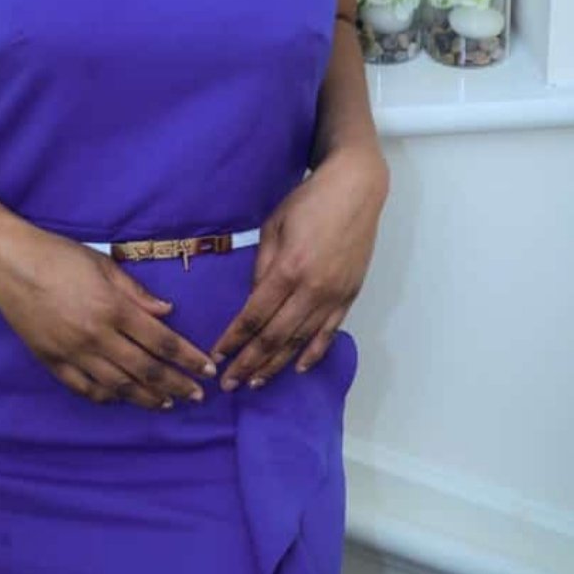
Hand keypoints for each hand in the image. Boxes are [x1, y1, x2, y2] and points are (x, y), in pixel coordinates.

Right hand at [0, 221, 217, 409]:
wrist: (10, 262)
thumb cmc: (59, 255)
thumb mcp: (104, 264)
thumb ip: (137, 293)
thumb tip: (167, 312)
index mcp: (113, 308)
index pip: (161, 342)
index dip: (188, 358)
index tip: (206, 370)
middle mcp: (96, 336)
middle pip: (145, 370)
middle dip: (176, 385)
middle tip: (197, 397)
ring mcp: (72, 353)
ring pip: (117, 386)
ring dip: (146, 398)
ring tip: (166, 404)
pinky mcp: (51, 362)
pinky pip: (84, 388)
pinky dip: (106, 397)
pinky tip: (121, 399)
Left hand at [209, 147, 388, 390]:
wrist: (356, 190)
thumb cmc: (309, 201)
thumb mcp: (273, 226)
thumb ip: (262, 266)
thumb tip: (253, 299)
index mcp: (288, 268)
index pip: (254, 315)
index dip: (234, 339)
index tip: (217, 356)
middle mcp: (312, 289)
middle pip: (275, 336)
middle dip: (249, 362)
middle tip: (229, 384)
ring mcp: (334, 296)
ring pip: (301, 341)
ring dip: (277, 365)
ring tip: (256, 383)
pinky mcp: (349, 296)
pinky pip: (329, 332)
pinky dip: (313, 353)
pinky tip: (298, 367)